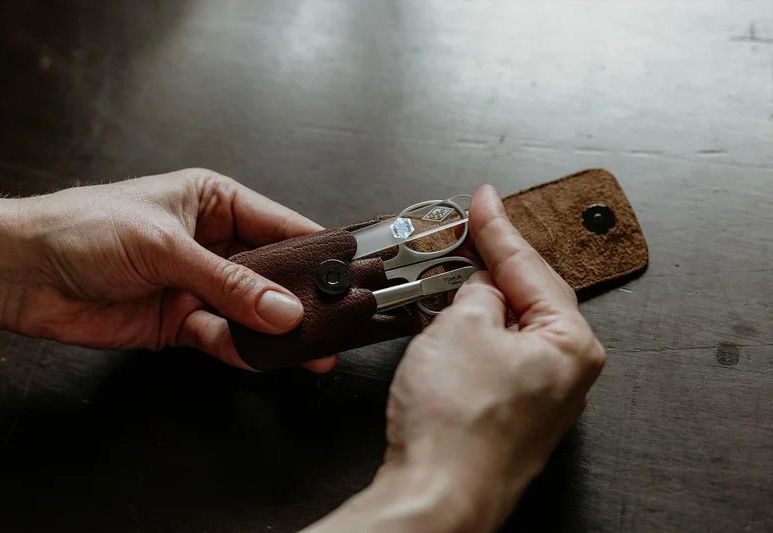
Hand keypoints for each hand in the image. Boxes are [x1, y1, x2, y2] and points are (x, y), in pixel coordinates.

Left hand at [0, 168, 335, 371]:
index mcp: (215, 203)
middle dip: (302, 299)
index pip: (281, 228)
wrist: (17, 272)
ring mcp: (199, 285)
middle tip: (335, 323)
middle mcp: (214, 243)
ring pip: (253, 311)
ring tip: (312, 351)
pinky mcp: (181, 321)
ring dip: (278, 331)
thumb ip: (228, 284)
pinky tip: (263, 357)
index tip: (348, 276)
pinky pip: (223, 337)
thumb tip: (283, 310)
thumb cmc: (83, 228)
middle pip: (274, 275)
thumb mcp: (165, 247)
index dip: (316, 253)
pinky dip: (242, 349)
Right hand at [306, 185, 604, 531]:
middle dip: (493, 264)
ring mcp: (540, 400)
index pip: (531, 267)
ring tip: (448, 278)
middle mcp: (567, 375)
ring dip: (478, 303)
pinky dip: (473, 337)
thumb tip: (481, 290)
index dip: (499, 228)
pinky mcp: (510, 418)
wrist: (436, 494)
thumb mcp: (462, 327)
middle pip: (528, 298)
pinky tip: (450, 326)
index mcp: (571, 345)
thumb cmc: (456, 425)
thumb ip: (478, 295)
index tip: (484, 200)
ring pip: (510, 330)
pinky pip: (497, 360)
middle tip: (468, 231)